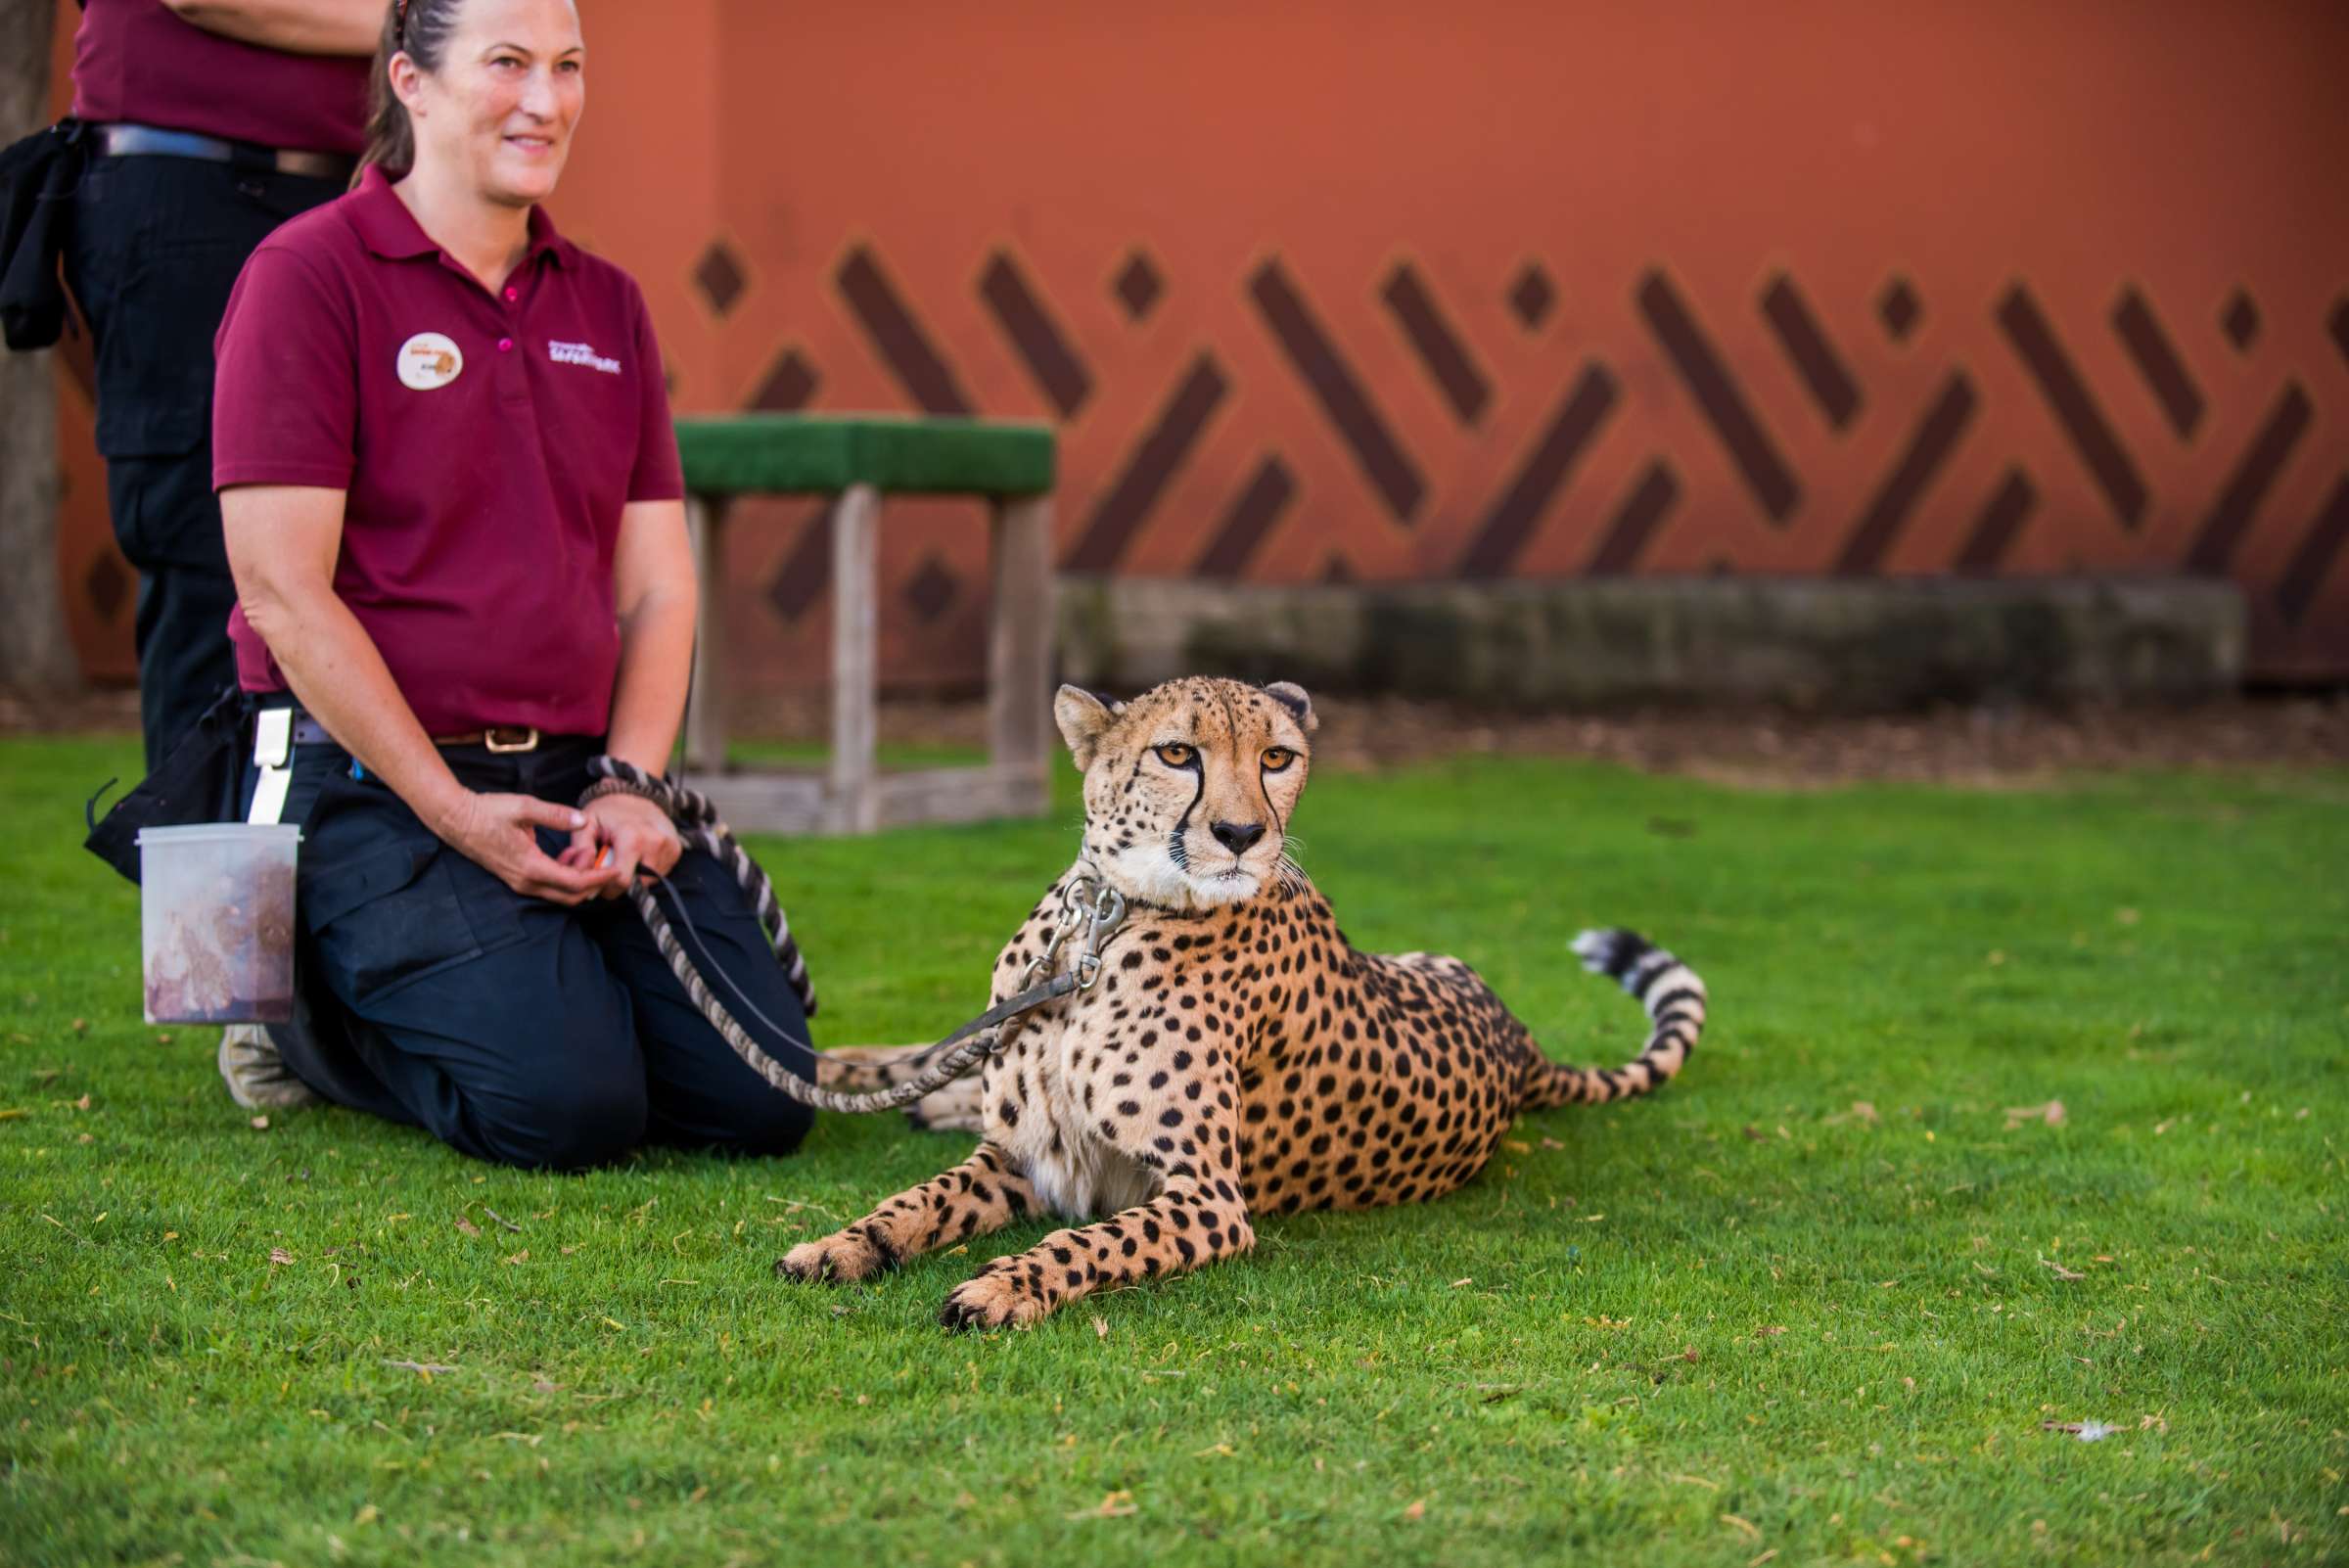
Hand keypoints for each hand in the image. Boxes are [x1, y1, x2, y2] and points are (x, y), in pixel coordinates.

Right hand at [438, 791, 613, 905]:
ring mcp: (520, 883)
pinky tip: (568, 855)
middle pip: (570, 896)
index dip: (599, 879)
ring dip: (578, 879)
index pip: (574, 883)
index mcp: (530, 867)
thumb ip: (556, 815)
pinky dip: (564, 876)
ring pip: (559, 893)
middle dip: (593, 883)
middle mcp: (526, 882)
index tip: (617, 871)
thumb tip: (583, 820)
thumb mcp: (525, 806)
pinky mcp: (516, 878)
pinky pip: (548, 886)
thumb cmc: (488, 811)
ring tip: (584, 852)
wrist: (456, 819)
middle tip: (607, 862)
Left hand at [561, 792, 683, 898]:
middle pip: (637, 884)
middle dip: (621, 882)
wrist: (634, 793)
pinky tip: (638, 855)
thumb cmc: (607, 811)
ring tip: (625, 857)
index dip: (608, 887)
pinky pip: (659, 873)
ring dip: (634, 876)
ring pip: (649, 881)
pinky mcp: (676, 850)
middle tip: (612, 866)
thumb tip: (584, 877)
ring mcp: (669, 846)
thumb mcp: (585, 825)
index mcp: (632, 837)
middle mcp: (656, 842)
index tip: (600, 879)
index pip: (622, 881)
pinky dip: (646, 870)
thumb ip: (581, 850)